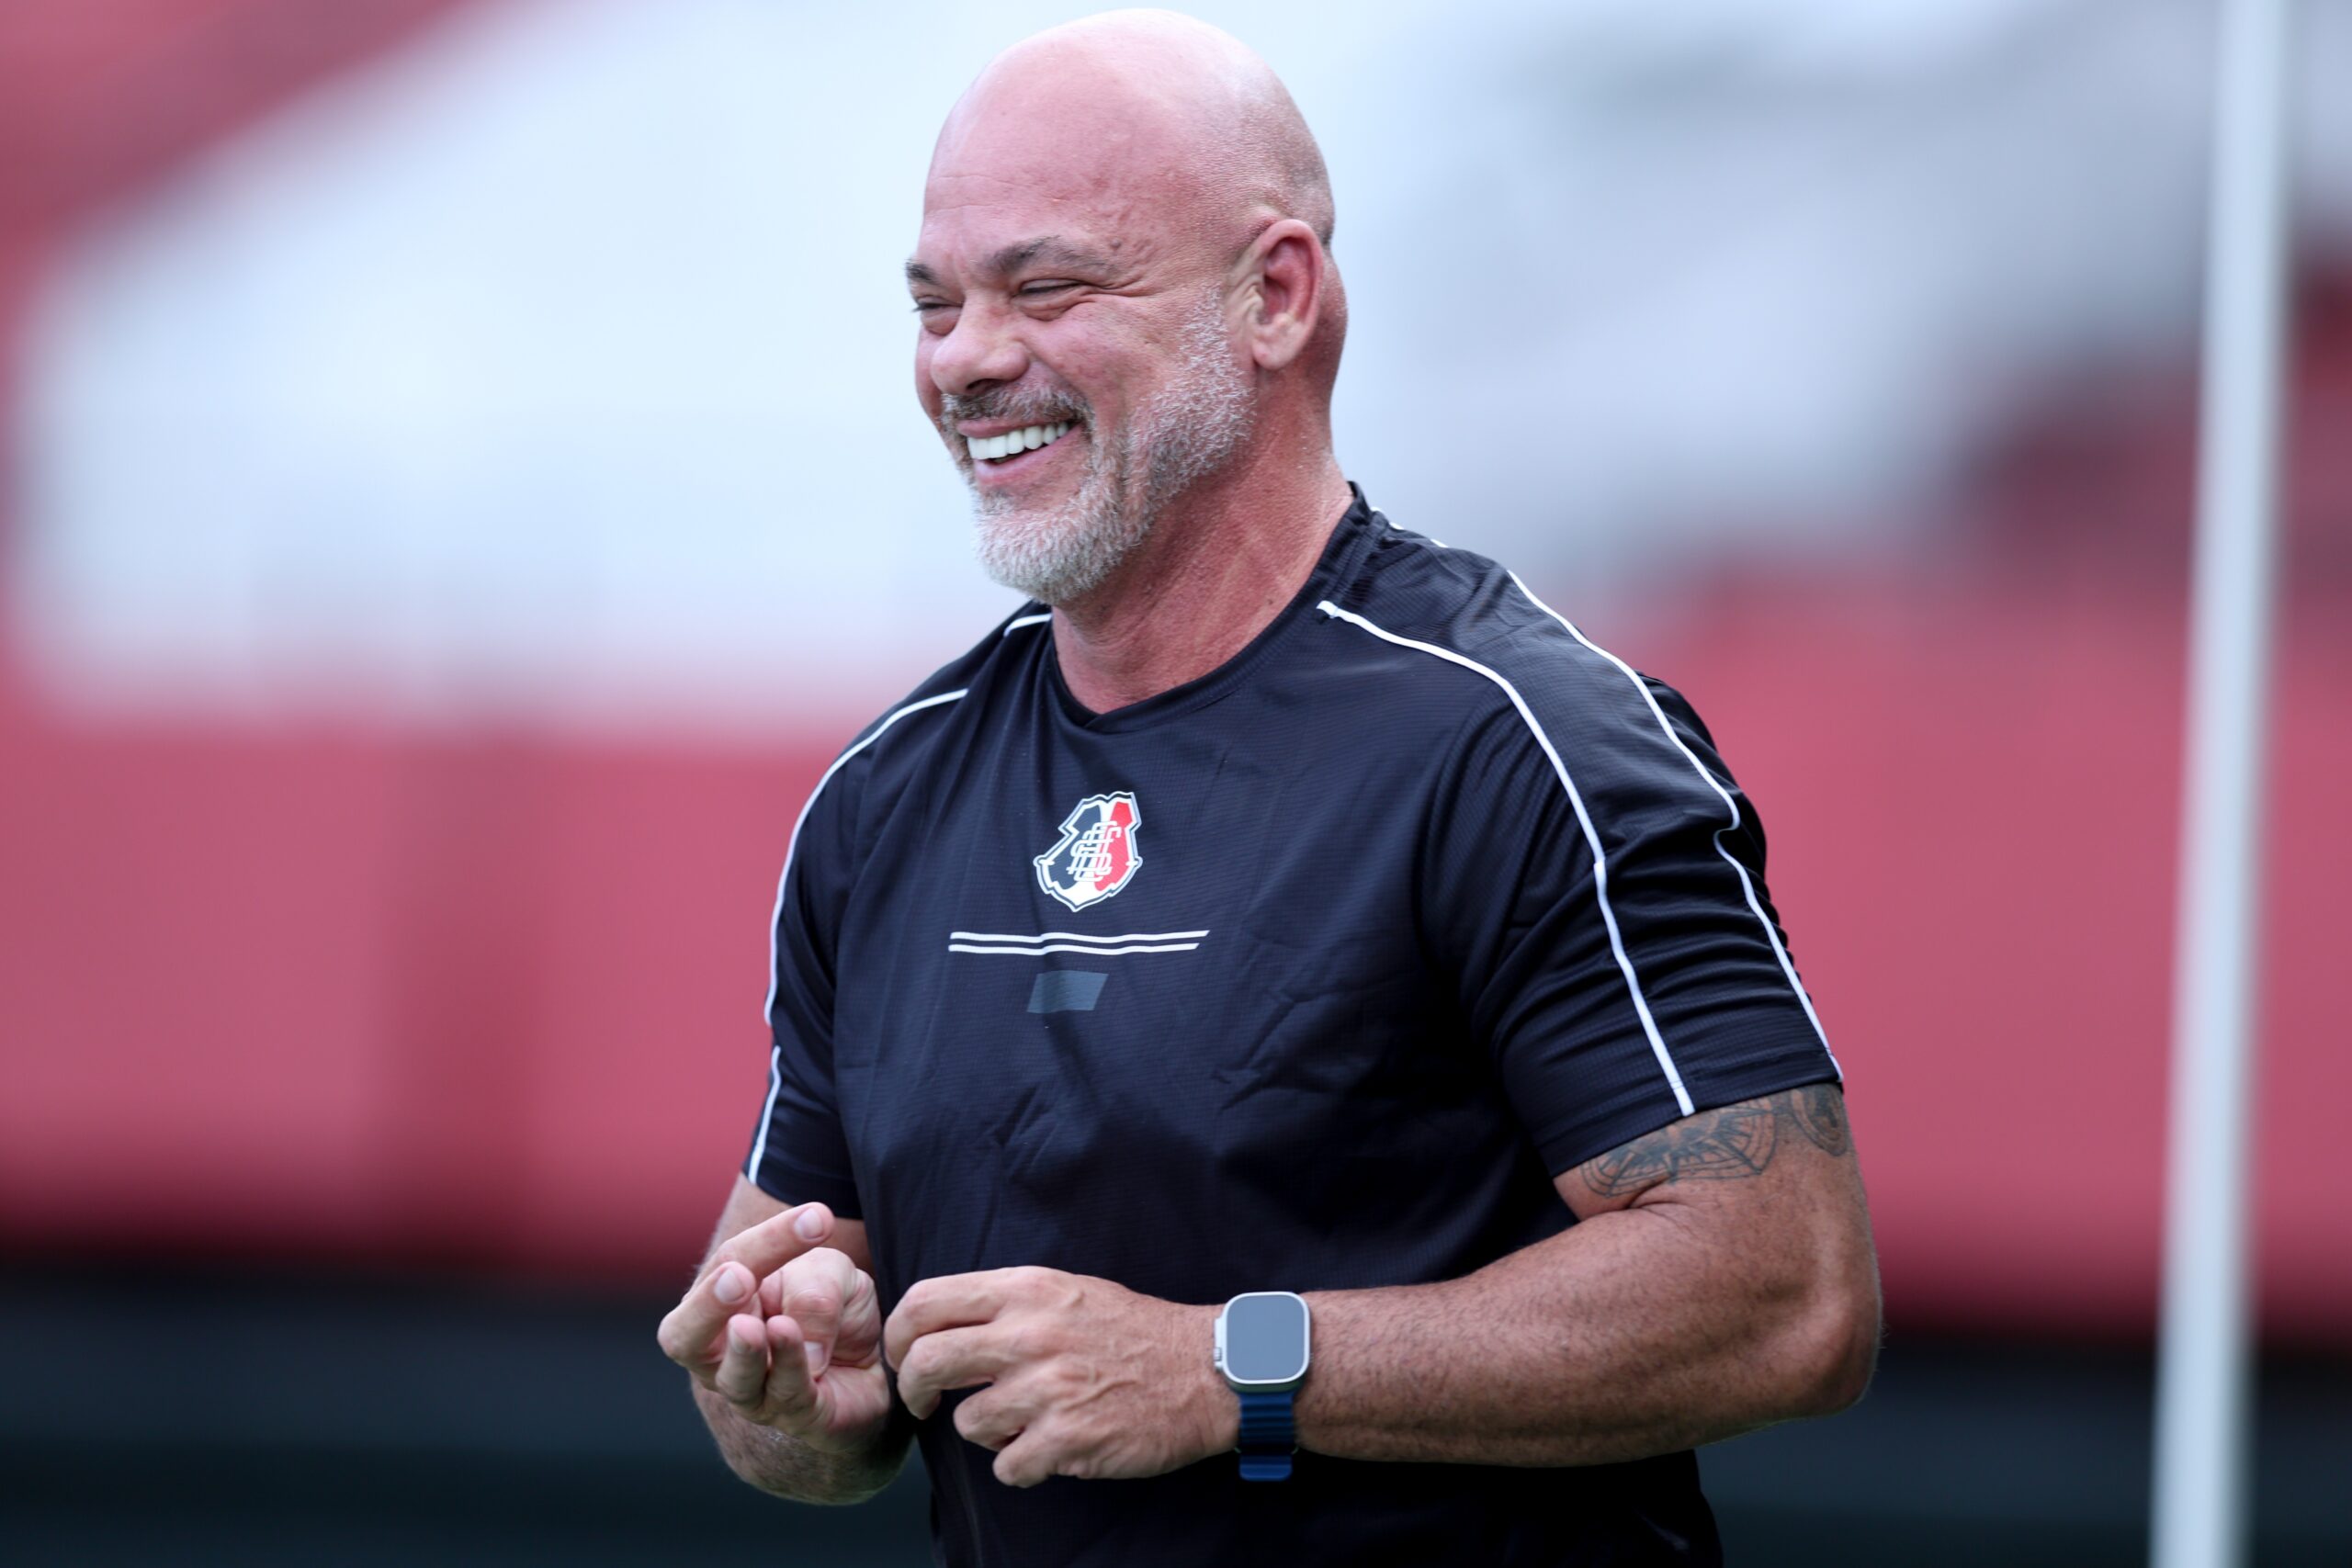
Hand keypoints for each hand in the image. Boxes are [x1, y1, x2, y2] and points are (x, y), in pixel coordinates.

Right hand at [655, 1203, 892, 1454]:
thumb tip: (785, 1329)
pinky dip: (789, 1366)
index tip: (816, 1218)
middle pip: (685, 1337)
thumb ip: (812, 1289)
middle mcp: (721, 1353)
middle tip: (736, 1277)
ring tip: (761, 1326)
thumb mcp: (831, 1275)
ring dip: (747, 1350)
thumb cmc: (831, 1307)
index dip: (769, 1241)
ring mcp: (751, 1391)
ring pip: (733, 1377)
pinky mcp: (795, 1417)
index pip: (729, 1265)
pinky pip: (784, 1395)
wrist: (873, 1360)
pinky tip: (795, 1340)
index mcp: (720, 1304)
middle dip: (708, 1307)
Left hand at [884, 1266, 1233, 1487]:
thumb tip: (941, 1323)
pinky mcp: (1066, 1438)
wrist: (1204, 1371)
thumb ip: (1007, 1302)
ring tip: (1019, 1423)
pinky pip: (1006, 1466)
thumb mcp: (1067, 1290)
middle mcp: (1030, 1334)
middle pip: (926, 1362)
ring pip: (966, 1423)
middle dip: (913, 1390)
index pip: (926, 1301)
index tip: (905, 1356)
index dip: (899, 1334)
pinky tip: (1048, 1449)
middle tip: (923, 1403)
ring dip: (984, 1432)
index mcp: (1027, 1290)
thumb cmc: (1133, 1331)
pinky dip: (1020, 1466)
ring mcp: (1047, 1388)